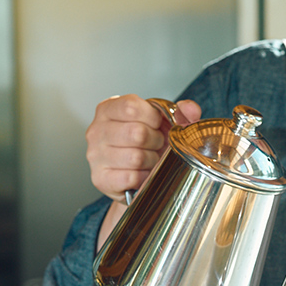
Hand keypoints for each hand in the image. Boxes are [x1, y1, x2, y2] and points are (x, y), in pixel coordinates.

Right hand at [84, 95, 201, 201]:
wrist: (136, 177)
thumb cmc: (148, 144)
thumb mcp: (163, 122)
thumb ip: (179, 112)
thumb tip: (190, 109)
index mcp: (108, 109)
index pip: (131, 106)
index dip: (152, 117)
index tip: (156, 124)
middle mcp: (96, 130)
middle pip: (136, 133)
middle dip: (155, 141)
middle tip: (155, 145)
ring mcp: (95, 155)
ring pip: (136, 158)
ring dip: (151, 161)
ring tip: (149, 159)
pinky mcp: (100, 179)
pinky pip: (131, 178)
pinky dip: (144, 178)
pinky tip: (142, 175)